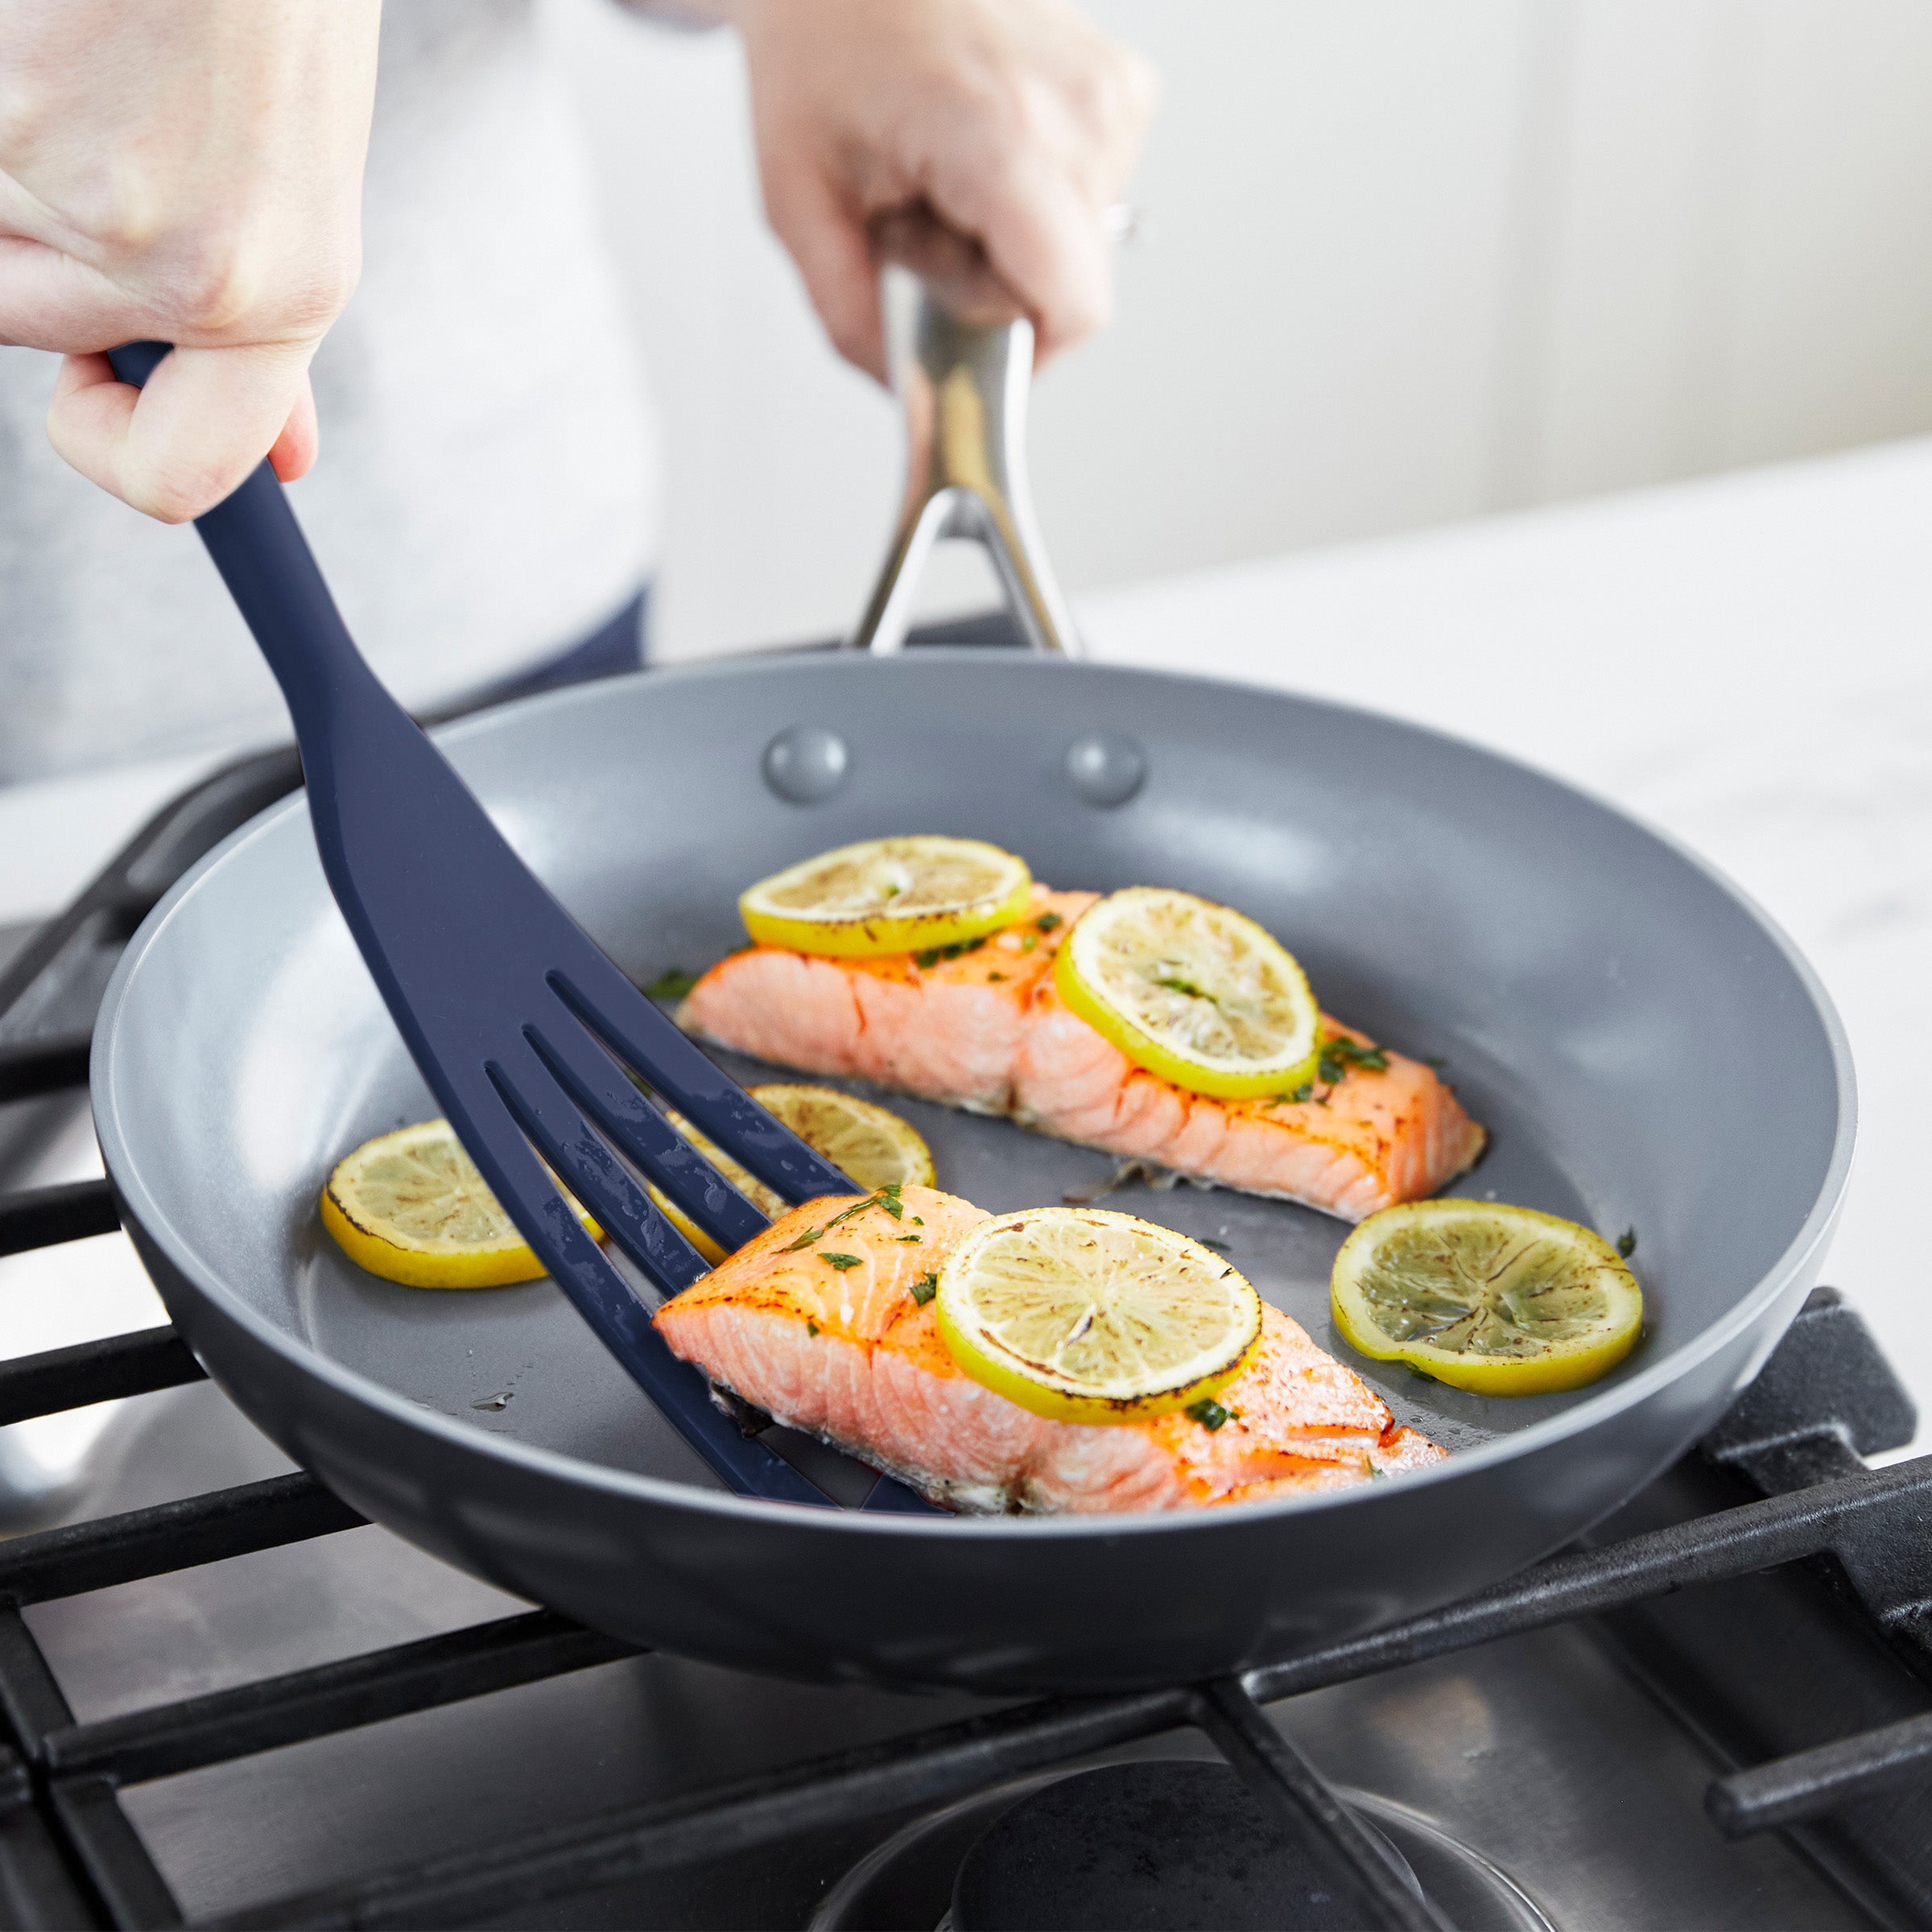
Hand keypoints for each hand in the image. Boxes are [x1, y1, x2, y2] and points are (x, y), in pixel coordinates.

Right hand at [0, 0, 379, 521]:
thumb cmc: (263, 11)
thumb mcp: (299, 186)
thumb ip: (263, 320)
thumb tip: (282, 460)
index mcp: (279, 294)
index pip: (178, 477)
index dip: (109, 445)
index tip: (89, 383)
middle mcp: (191, 269)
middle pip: (18, 323)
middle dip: (22, 235)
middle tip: (93, 118)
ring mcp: (78, 193)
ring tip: (83, 57)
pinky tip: (48, 32)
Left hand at [715, 0, 1156, 376]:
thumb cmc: (821, 41)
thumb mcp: (797, 198)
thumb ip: (847, 315)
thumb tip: (902, 388)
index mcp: (1004, 136)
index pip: (1075, 308)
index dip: (1025, 352)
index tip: (973, 340)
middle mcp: (1079, 108)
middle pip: (1076, 285)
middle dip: (1002, 288)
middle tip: (929, 230)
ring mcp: (1110, 90)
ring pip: (1087, 246)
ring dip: (1017, 242)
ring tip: (950, 180)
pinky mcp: (1123, 84)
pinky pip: (1096, 195)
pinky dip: (1037, 197)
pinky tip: (982, 151)